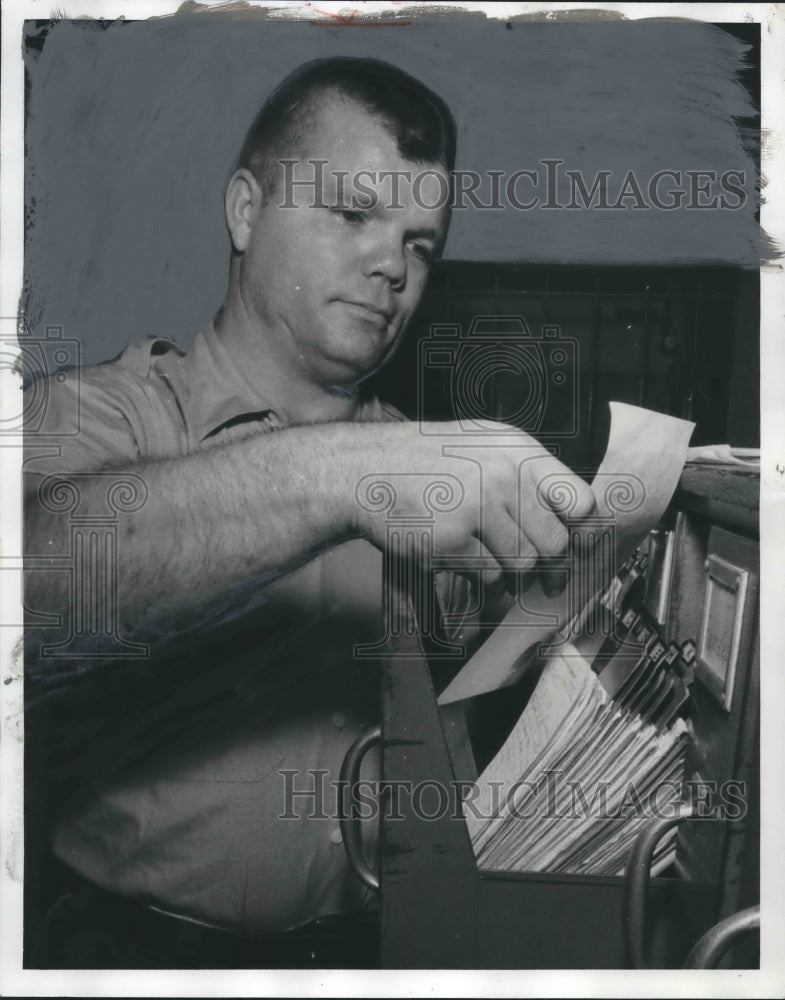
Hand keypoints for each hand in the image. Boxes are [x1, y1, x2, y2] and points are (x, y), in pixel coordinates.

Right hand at [345, 420, 595, 597]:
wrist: (365, 471)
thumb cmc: (425, 460)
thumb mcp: (482, 443)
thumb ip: (527, 471)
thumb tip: (573, 515)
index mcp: (517, 450)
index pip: (580, 500)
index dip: (584, 531)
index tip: (579, 546)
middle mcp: (503, 477)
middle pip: (554, 543)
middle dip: (550, 566)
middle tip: (545, 575)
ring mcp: (477, 508)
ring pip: (522, 565)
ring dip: (512, 573)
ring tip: (495, 563)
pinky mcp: (452, 540)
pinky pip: (487, 576)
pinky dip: (481, 577)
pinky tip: (463, 558)